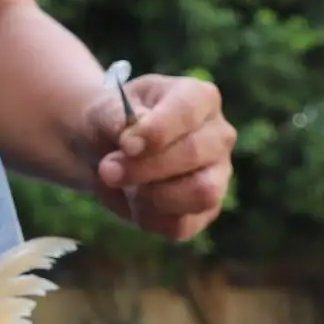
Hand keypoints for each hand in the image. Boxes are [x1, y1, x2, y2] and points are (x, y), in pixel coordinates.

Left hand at [81, 74, 235, 241]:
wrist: (108, 151)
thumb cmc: (114, 123)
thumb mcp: (105, 111)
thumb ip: (114, 117)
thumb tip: (128, 131)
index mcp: (199, 98)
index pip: (189, 110)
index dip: (156, 131)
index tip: (125, 145)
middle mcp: (218, 135)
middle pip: (193, 154)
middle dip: (143, 168)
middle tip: (107, 170)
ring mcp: (218, 174)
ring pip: (201, 194)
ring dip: (151, 197)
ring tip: (122, 186)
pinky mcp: (205, 210)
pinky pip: (183, 225)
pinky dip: (148, 218)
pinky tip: (133, 201)